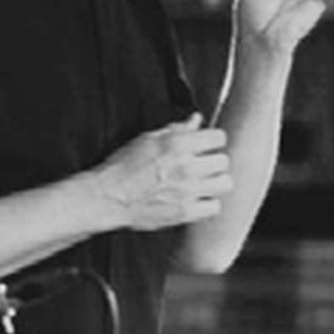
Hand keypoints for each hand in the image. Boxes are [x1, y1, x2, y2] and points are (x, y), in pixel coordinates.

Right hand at [84, 114, 230, 231]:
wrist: (108, 197)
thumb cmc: (122, 168)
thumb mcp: (147, 140)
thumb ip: (177, 130)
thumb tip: (196, 120)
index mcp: (177, 144)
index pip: (218, 138)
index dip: (213, 140)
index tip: (208, 144)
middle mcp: (186, 167)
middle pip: (223, 161)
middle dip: (214, 160)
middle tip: (203, 164)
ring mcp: (188, 191)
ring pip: (225, 183)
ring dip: (216, 181)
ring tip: (204, 182)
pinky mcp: (185, 212)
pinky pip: (214, 206)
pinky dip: (208, 203)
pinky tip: (198, 199)